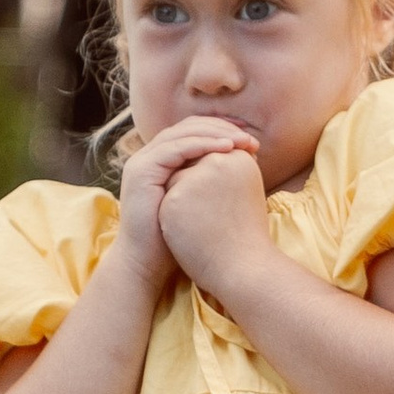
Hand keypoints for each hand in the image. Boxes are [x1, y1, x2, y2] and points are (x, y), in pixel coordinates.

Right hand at [114, 117, 259, 287]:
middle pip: (188, 127)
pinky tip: (227, 149)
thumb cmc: (175, 242)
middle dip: (222, 129)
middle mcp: (149, 157)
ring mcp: (142, 162)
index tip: (250, 141)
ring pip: (183, 133)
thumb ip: (209, 181)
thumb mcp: (197, 203)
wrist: (146, 266)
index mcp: (161, 162)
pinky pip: (176, 148)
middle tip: (251, 139)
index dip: (222, 131)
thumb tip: (243, 167)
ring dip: (216, 134)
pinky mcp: (142, 172)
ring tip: (244, 142)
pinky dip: (202, 145)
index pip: (193, 132)